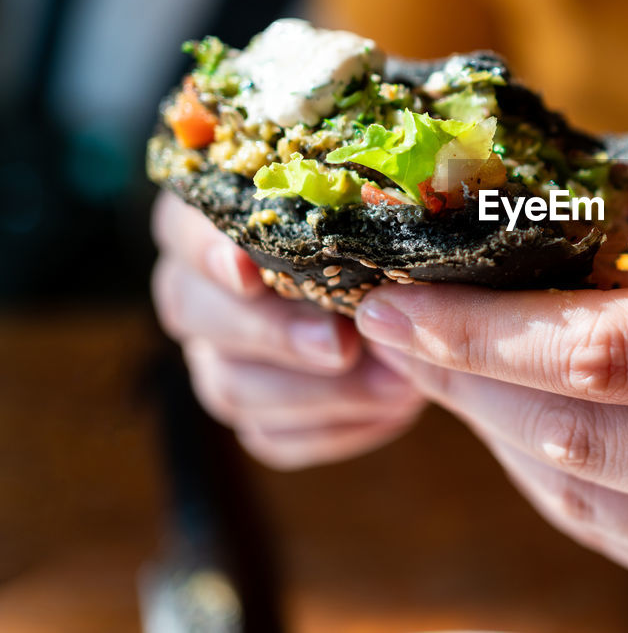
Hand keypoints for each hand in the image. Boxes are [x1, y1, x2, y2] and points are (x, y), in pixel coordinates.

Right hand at [151, 192, 424, 468]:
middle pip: (193, 312)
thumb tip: (381, 288)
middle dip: (273, 332)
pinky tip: (390, 411)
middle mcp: (202, 290)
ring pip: (229, 385)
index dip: (208, 251)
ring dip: (316, 393)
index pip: (181, 229)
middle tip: (342, 344)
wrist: (416, 300)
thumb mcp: (381, 220)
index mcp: (216, 221)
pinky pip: (271, 436)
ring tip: (396, 385)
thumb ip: (368, 235)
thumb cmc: (391, 235)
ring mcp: (218, 356)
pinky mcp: (253, 412)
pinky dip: (333, 428)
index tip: (249, 271)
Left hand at [355, 158, 627, 597]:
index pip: (614, 352)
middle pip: (589, 441)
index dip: (483, 331)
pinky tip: (532, 423)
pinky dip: (565, 481)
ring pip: (599, 505)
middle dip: (468, 384)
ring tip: (454, 368)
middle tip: (397, 326)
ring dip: (504, 435)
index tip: (394, 295)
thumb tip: (534, 188)